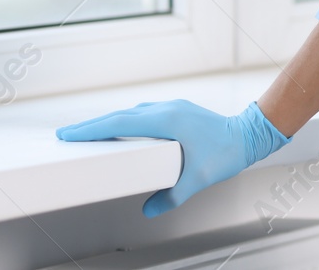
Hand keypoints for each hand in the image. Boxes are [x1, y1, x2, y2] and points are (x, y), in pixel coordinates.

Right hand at [56, 99, 290, 216]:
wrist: (251, 133)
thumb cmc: (228, 151)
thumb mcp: (198, 178)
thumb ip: (173, 196)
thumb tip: (150, 210)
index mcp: (167, 120)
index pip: (120, 123)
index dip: (92, 129)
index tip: (69, 134)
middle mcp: (167, 109)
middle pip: (121, 115)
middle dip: (93, 125)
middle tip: (66, 134)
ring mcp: (174, 107)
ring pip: (133, 112)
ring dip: (110, 121)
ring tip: (89, 133)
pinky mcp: (179, 111)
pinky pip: (145, 113)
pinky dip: (128, 120)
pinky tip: (123, 129)